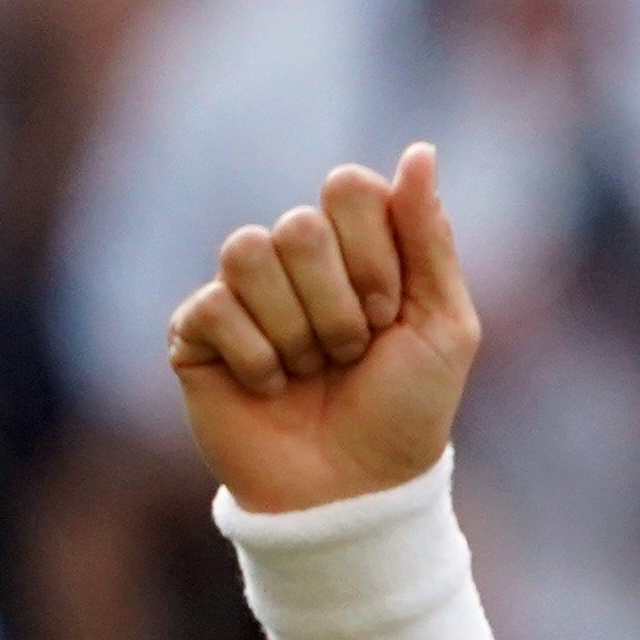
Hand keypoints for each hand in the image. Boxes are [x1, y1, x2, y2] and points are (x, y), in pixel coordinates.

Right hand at [166, 145, 479, 513]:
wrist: (356, 489)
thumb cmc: (407, 409)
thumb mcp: (443, 322)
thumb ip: (428, 235)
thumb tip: (420, 151)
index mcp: (356, 245)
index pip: (349, 188)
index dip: (374, 254)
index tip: (390, 314)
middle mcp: (296, 259)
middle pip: (299, 224)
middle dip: (339, 302)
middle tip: (353, 351)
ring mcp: (242, 292)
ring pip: (247, 251)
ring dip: (297, 328)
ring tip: (312, 370)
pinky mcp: (195, 331)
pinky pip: (213, 306)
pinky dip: (256, 357)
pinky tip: (271, 388)